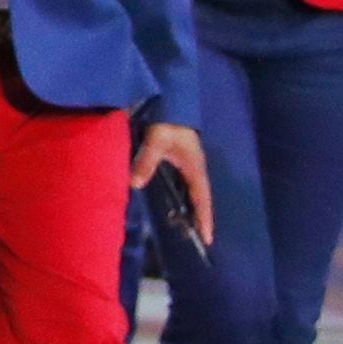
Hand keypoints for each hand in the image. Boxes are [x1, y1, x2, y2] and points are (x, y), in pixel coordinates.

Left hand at [132, 118, 213, 245]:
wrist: (171, 103)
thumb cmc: (167, 123)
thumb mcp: (156, 141)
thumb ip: (146, 161)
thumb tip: (135, 184)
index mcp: (195, 168)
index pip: (202, 199)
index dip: (204, 219)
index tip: (207, 239)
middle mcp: (194, 169)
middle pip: (199, 199)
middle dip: (199, 218)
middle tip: (198, 239)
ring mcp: (188, 165)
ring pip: (191, 192)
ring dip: (190, 209)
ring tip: (187, 228)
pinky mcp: (179, 161)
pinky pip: (182, 185)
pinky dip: (181, 197)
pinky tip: (173, 205)